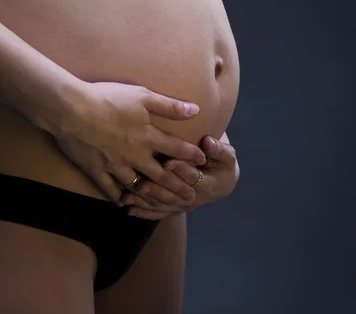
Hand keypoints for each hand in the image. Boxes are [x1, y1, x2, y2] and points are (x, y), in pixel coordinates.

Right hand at [52, 81, 206, 204]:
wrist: (71, 109)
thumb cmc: (108, 98)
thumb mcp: (143, 96)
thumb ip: (170, 106)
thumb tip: (196, 110)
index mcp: (148, 136)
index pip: (177, 149)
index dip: (192, 156)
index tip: (202, 163)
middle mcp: (135, 155)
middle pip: (162, 175)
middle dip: (178, 186)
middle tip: (191, 197)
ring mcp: (115, 165)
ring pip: (137, 185)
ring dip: (152, 195)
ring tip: (162, 203)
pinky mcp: (95, 170)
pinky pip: (109, 188)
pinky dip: (116, 196)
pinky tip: (121, 202)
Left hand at [123, 134, 239, 219]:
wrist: (221, 182)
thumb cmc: (222, 164)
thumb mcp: (227, 156)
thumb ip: (219, 150)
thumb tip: (208, 142)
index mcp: (208, 185)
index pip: (192, 176)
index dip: (180, 169)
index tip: (166, 162)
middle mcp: (194, 199)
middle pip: (173, 194)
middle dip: (156, 189)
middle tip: (141, 183)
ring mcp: (182, 206)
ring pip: (162, 205)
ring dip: (144, 202)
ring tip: (127, 197)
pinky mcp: (174, 209)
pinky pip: (158, 213)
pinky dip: (143, 212)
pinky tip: (128, 209)